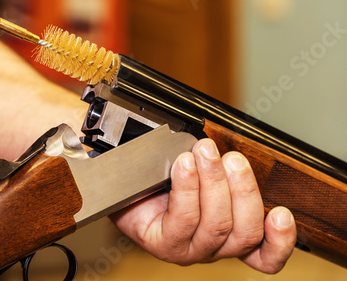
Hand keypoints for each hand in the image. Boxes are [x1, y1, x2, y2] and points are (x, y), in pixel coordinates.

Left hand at [110, 138, 296, 273]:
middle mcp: (213, 249)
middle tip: (232, 158)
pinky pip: (183, 218)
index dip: (280, 241)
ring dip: (213, 182)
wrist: (126, 189)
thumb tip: (236, 157)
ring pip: (216, 224)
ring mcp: (189, 249)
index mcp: (230, 237)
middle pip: (244, 232)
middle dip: (242, 189)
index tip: (283, 214)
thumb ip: (226, 175)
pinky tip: (184, 166)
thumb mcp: (205, 179)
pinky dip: (187, 188)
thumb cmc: (167, 183)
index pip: (264, 256)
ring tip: (204, 153)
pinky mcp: (164, 244)